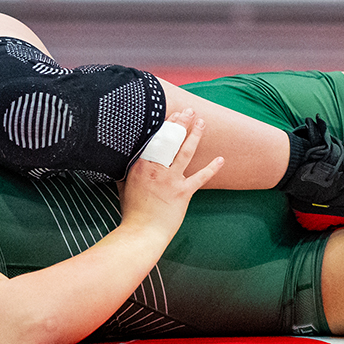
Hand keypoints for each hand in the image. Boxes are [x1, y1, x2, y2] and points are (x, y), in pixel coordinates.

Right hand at [117, 111, 223, 236]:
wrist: (141, 232)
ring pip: (185, 152)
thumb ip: (126, 171)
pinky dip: (212, 168)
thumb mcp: (124, 185)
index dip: (166, 125)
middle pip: (171, 141)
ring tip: (201, 123)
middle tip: (190, 111)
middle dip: (182, 123)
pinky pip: (200, 178)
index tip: (173, 113)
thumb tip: (122, 161)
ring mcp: (171, 180)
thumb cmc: (132, 211)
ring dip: (195, 136)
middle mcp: (156, 169)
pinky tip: (221, 159)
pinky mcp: (183, 192)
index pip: (155, 139)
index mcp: (141, 165)